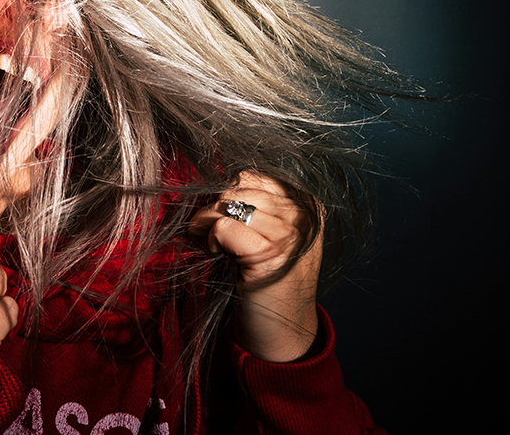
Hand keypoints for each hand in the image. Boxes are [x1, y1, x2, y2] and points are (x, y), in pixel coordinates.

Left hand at [189, 171, 321, 361]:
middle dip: (213, 206)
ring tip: (209, 241)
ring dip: (207, 222)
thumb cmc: (269, 280)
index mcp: (307, 204)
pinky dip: (211, 238)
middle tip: (202, 228)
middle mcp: (304, 215)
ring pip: (227, 204)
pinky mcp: (270, 253)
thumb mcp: (271, 234)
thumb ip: (255, 205)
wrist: (281, 332)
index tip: (215, 214)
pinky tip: (216, 254)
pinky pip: (224, 227)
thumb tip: (210, 182)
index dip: (226, 192)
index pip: (253, 176)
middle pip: (238, 187)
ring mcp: (290, 234)